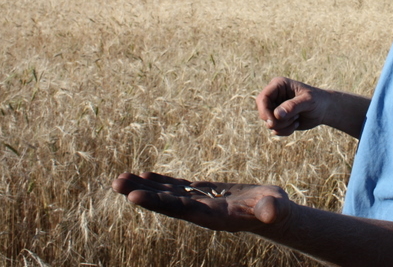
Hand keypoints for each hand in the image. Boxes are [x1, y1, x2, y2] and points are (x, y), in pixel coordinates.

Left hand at [112, 172, 290, 232]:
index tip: (134, 197)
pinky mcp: (201, 194)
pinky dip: (159, 182)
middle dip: (141, 194)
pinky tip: (144, 175)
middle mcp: (200, 212)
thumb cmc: (276, 211)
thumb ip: (271, 210)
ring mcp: (198, 203)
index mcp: (213, 216)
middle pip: (165, 203)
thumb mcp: (276, 208)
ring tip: (119, 179)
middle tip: (116, 184)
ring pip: (166, 195)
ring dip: (143, 187)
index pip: (180, 209)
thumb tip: (271, 211)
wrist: (274, 214)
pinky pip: (175, 188)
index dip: (157, 202)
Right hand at [256, 77, 328, 135]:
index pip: (262, 98)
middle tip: (292, 120)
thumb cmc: (318, 100)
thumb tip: (277, 114)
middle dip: (276, 121)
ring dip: (283, 126)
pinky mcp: (278, 119)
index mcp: (278, 85)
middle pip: (262, 112)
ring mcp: (275, 108)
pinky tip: (296, 123)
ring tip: (297, 118)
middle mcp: (274, 96)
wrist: (324, 109)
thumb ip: (293, 106)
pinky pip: (275, 130)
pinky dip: (285, 130)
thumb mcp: (308, 101)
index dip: (264, 111)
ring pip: (268, 123)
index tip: (273, 122)